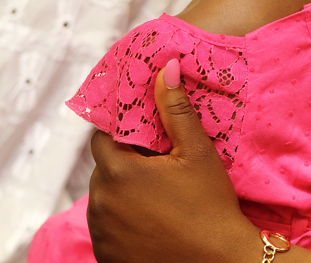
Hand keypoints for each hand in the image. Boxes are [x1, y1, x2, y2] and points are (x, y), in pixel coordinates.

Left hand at [87, 61, 260, 262]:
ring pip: (104, 201)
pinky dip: (123, 222)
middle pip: (103, 170)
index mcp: (118, 172)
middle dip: (125, 164)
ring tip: (158, 197)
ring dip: (122, 194)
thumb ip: (175, 108)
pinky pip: (107, 229)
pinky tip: (152, 222)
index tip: (147, 139)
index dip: (123, 135)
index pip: (102, 139)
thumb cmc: (211, 206)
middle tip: (158, 168)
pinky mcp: (107, 257)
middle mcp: (100, 204)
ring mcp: (102, 234)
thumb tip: (164, 68)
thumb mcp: (197, 152)